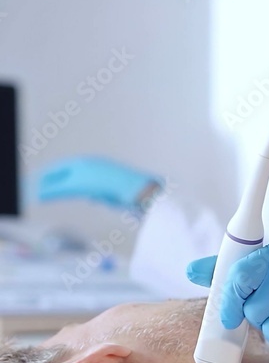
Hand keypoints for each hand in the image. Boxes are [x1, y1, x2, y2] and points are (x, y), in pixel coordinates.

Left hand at [36, 157, 161, 210]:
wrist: (149, 195)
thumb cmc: (136, 196)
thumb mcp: (115, 193)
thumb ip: (101, 192)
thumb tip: (92, 195)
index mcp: (96, 165)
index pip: (67, 168)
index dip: (52, 176)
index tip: (39, 183)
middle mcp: (90, 164)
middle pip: (59, 171)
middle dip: (42, 179)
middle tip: (26, 187)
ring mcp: (89, 170)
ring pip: (59, 178)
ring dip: (43, 187)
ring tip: (29, 194)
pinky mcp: (89, 180)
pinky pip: (65, 187)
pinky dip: (51, 192)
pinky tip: (40, 198)